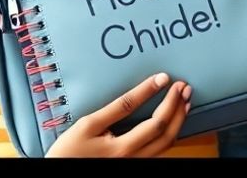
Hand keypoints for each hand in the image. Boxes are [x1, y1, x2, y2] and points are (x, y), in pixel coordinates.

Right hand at [46, 72, 189, 156]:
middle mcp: (134, 157)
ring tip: (184, 101)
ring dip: (179, 120)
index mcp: (123, 148)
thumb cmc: (69, 151)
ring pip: (167, 143)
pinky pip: (160, 149)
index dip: (162, 97)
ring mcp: (137, 162)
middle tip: (183, 87)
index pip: (152, 119)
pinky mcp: (136, 162)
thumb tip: (141, 91)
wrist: (62, 170)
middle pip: (166, 132)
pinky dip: (170, 132)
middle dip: (177, 107)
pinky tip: (172, 120)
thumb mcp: (89, 125)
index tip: (165, 78)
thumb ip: (117, 108)